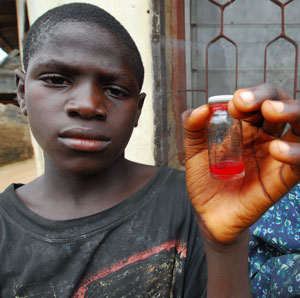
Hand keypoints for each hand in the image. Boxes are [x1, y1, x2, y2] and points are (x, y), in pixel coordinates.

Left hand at [182, 83, 299, 243]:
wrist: (208, 213)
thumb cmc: (205, 179)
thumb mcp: (194, 151)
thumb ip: (193, 128)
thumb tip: (201, 108)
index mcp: (247, 127)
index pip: (260, 99)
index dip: (250, 95)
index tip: (231, 105)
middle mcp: (266, 137)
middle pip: (283, 105)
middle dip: (269, 96)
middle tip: (246, 102)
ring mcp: (277, 157)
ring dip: (292, 112)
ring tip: (271, 112)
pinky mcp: (282, 179)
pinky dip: (295, 153)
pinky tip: (276, 150)